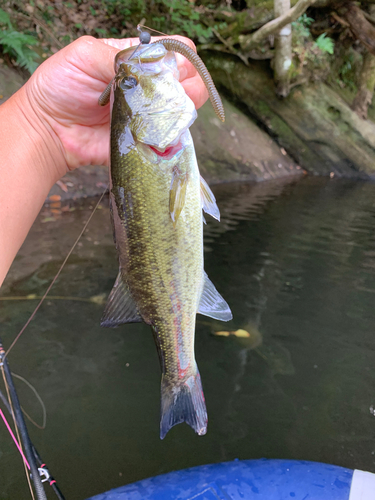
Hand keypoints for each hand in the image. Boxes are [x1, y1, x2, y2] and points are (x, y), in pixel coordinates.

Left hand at [23, 35, 208, 174]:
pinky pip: (170, 139)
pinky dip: (169, 135)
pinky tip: (155, 132)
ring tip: (156, 112)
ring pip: (186, 110)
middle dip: (185, 84)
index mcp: (137, 60)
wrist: (50, 129)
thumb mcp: (85, 56)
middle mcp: (149, 86)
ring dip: (179, 109)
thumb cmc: (61, 87)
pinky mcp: (146, 140)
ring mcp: (150, 115)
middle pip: (189, 80)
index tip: (166, 69)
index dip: (179, 57)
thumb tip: (148, 68)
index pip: (175, 51)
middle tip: (162, 93)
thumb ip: (118, 57)